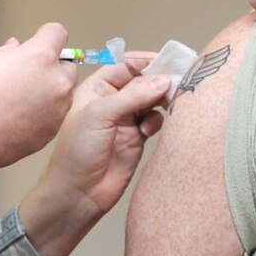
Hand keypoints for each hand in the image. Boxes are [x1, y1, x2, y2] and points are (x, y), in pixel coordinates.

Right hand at [0, 23, 75, 169]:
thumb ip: (8, 52)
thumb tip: (17, 48)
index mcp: (39, 56)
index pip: (57, 33)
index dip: (44, 36)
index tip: (35, 44)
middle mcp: (55, 82)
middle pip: (67, 66)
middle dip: (50, 67)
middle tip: (24, 76)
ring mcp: (57, 110)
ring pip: (62, 93)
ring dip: (48, 91)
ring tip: (17, 101)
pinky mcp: (52, 132)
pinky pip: (54, 115)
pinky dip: (42, 114)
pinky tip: (16, 118)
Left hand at [19, 55, 171, 255]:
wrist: (79, 193)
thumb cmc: (77, 153)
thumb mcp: (101, 115)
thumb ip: (133, 95)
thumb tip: (164, 80)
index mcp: (96, 88)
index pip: (125, 65)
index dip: (146, 62)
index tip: (169, 62)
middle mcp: (112, 101)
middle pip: (143, 81)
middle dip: (159, 81)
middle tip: (178, 83)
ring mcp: (125, 120)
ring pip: (152, 100)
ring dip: (162, 100)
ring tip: (169, 104)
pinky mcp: (137, 138)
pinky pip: (155, 121)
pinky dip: (159, 121)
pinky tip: (150, 130)